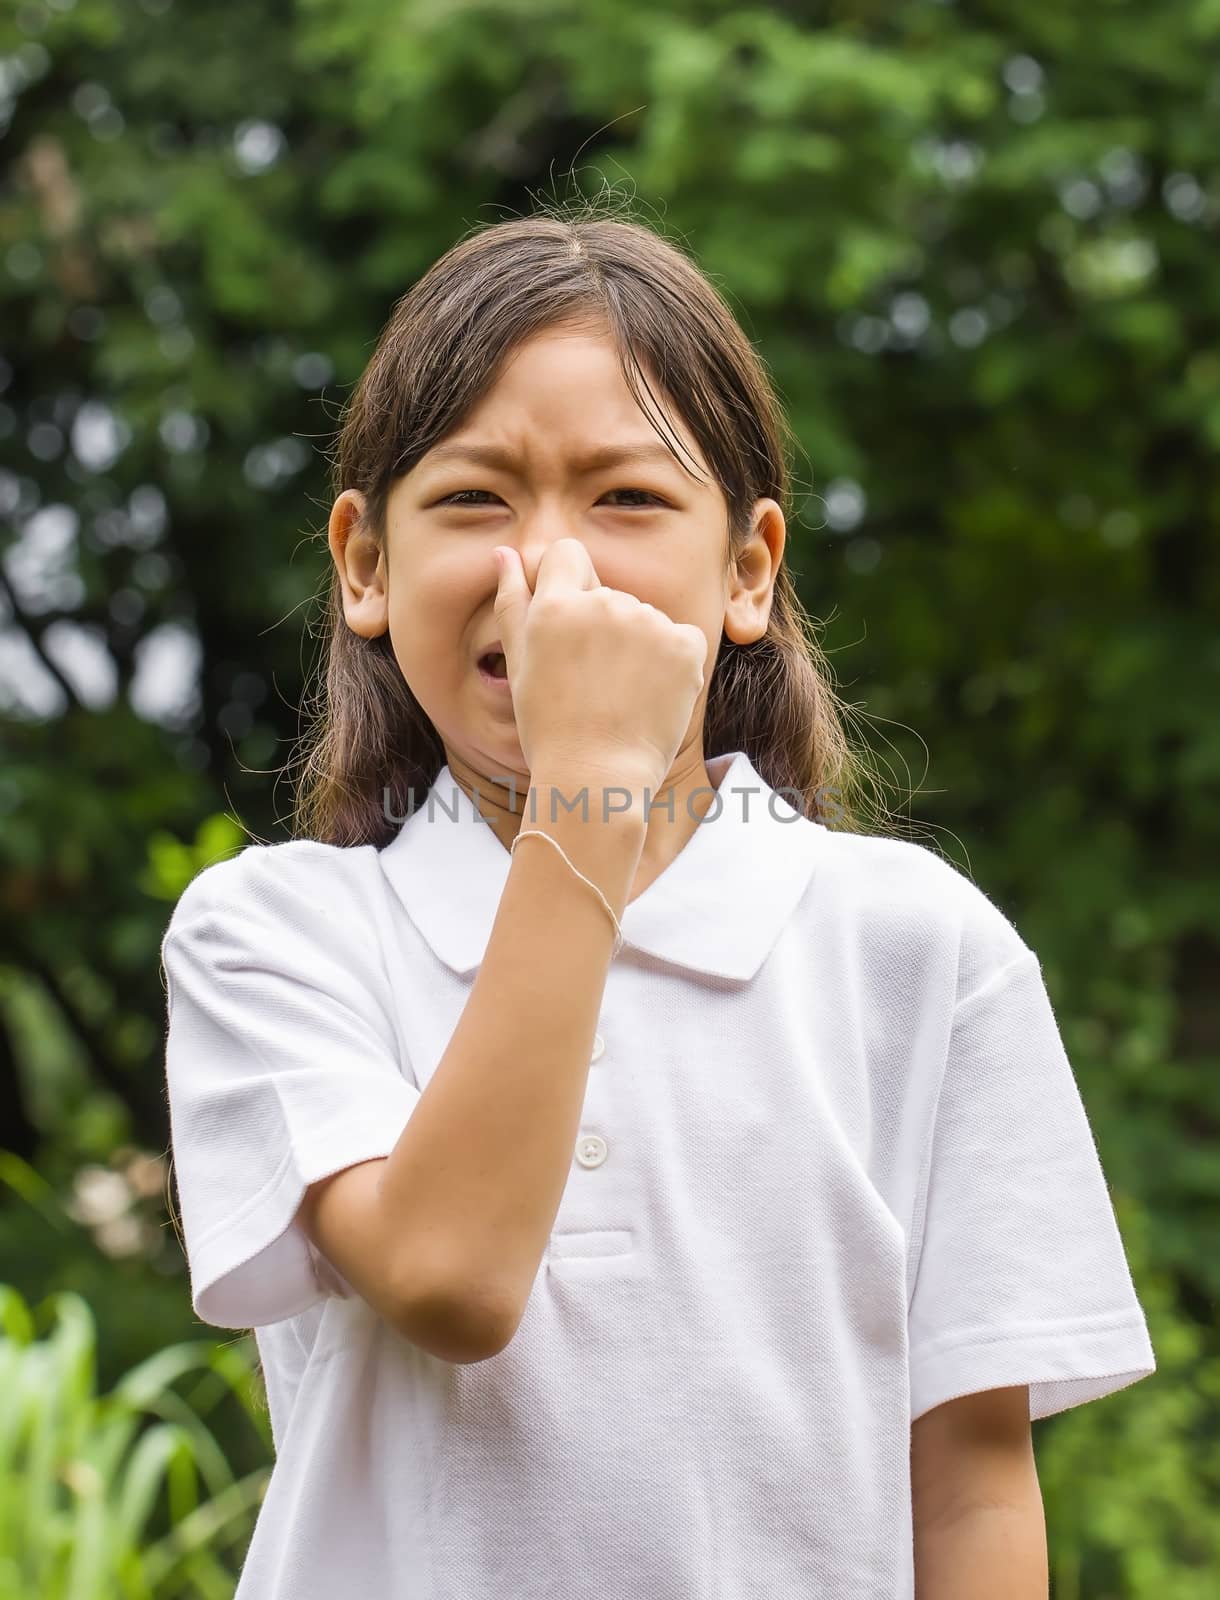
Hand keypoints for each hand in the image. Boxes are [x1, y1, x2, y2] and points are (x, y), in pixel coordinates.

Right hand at [493, 539, 707, 796]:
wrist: (599, 781)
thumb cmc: (549, 728)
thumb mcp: (518, 666)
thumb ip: (512, 601)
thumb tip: (505, 553)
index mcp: (556, 605)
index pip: (568, 554)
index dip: (567, 585)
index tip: (569, 629)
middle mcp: (604, 603)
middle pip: (607, 593)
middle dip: (601, 627)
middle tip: (590, 684)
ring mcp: (649, 622)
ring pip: (643, 619)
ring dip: (636, 647)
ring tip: (620, 696)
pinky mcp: (686, 644)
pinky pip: (681, 638)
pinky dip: (672, 663)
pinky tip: (651, 696)